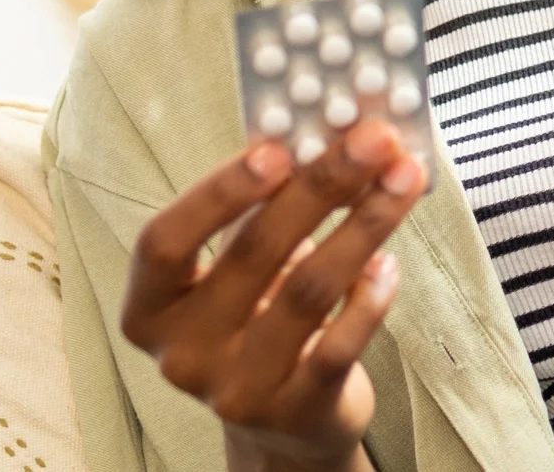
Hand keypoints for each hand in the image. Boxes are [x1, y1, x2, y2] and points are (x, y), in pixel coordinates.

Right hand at [121, 120, 426, 471]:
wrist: (286, 424)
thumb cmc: (260, 316)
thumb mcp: (243, 265)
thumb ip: (265, 207)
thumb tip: (327, 130)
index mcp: (150, 306)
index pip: (164, 243)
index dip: (217, 194)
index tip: (276, 147)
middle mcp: (181, 354)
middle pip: (253, 254)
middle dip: (322, 185)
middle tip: (374, 139)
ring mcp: (235, 390)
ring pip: (307, 292)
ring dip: (364, 226)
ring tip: (403, 180)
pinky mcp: (293, 414)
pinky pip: (339, 343)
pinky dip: (371, 297)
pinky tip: (390, 264)